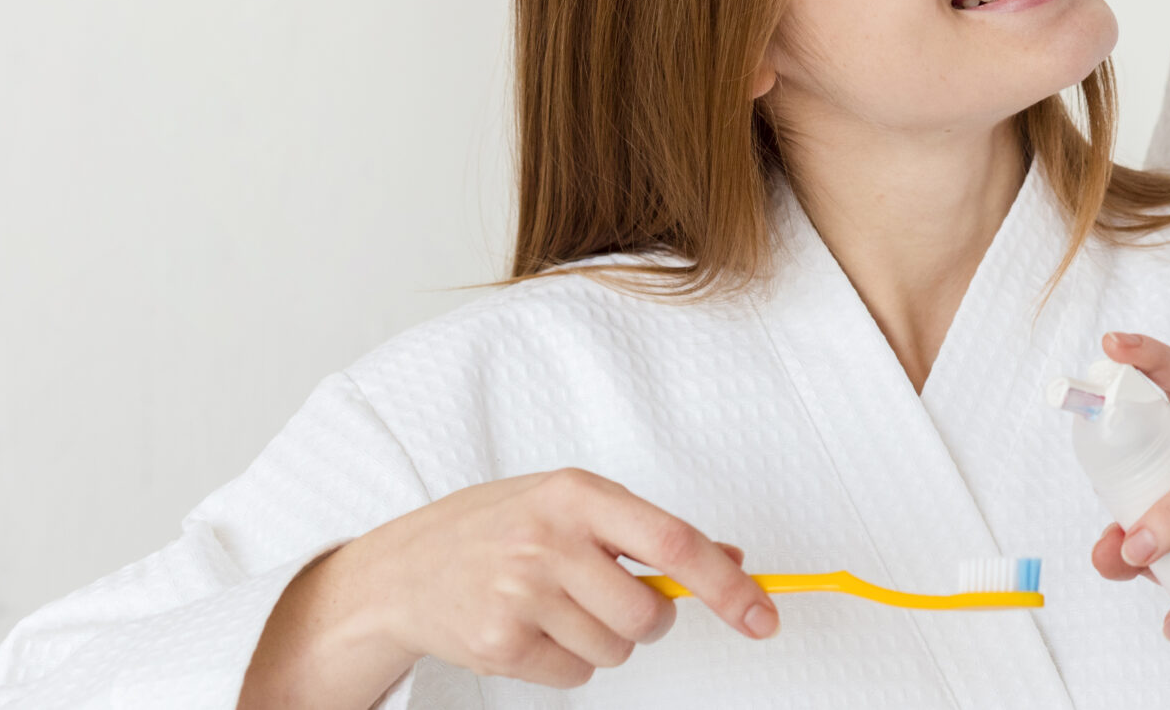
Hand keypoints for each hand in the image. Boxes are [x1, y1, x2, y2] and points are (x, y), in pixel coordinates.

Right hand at [242, 469, 775, 709]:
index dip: (728, 585)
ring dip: (602, 640)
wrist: (405, 567)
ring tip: (557, 607)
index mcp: (579, 494)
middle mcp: (550, 540)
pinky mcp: (499, 643)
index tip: (764, 616)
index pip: (675, 543)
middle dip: (646, 620)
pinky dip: (567, 662)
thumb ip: (648, 531)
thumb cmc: (502, 527)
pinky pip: (576, 676)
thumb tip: (734, 559)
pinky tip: (531, 630)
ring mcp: (521, 593)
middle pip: (648, 615)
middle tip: (607, 597)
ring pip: (616, 650)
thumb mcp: (573, 505)